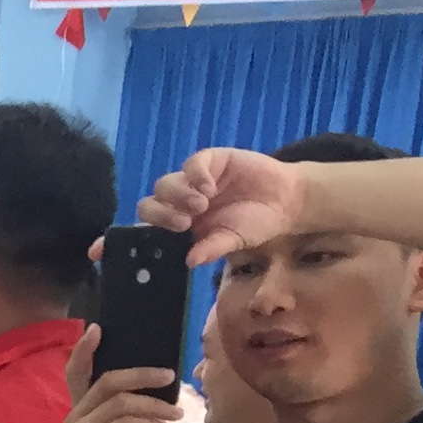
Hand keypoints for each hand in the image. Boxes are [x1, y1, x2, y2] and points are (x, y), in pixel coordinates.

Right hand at [64, 330, 179, 422]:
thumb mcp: (140, 418)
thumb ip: (135, 395)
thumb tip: (157, 366)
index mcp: (84, 409)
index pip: (76, 374)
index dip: (84, 350)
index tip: (97, 328)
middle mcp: (75, 419)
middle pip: (107, 382)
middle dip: (142, 376)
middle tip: (170, 376)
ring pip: (121, 403)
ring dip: (155, 406)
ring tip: (176, 416)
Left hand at [138, 146, 310, 267]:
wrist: (285, 201)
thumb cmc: (255, 224)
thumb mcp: (233, 240)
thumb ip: (212, 248)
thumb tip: (190, 262)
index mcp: (181, 223)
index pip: (149, 225)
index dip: (144, 230)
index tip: (137, 242)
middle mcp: (181, 202)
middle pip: (151, 203)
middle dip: (161, 213)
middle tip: (185, 222)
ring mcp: (194, 180)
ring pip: (166, 183)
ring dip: (179, 195)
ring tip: (202, 205)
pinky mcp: (211, 160)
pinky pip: (193, 163)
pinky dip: (196, 174)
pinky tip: (210, 187)